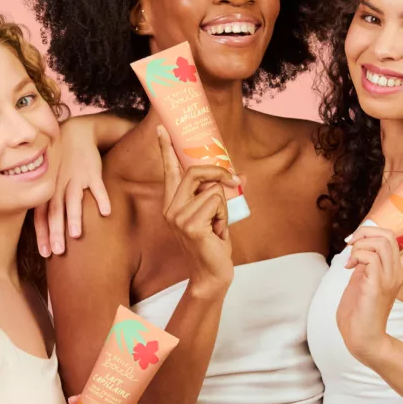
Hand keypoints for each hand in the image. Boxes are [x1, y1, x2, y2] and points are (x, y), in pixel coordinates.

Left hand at [34, 117, 111, 257]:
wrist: (76, 134)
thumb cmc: (60, 163)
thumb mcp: (48, 180)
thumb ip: (46, 202)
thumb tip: (44, 230)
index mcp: (47, 189)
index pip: (42, 215)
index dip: (43, 234)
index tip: (45, 253)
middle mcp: (59, 185)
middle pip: (56, 211)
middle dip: (56, 232)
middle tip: (58, 251)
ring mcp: (76, 178)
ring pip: (73, 199)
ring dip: (75, 217)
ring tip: (76, 235)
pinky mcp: (92, 171)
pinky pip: (98, 186)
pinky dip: (102, 198)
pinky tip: (106, 213)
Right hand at [158, 125, 236, 296]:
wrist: (212, 275)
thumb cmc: (213, 245)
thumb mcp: (219, 215)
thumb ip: (223, 195)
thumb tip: (241, 176)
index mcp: (173, 204)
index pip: (170, 170)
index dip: (166, 148)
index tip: (161, 128)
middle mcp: (171, 208)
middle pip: (195, 171)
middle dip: (219, 172)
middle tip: (235, 181)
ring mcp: (178, 217)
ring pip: (213, 190)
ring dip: (224, 207)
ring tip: (217, 226)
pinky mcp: (190, 225)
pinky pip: (217, 202)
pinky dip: (224, 215)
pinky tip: (217, 232)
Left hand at [336, 218, 402, 367]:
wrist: (361, 338)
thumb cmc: (359, 313)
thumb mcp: (362, 281)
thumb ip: (365, 264)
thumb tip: (359, 247)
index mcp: (397, 273)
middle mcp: (397, 274)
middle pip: (391, 236)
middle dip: (367, 231)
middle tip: (351, 243)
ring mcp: (389, 279)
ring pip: (381, 242)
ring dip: (359, 245)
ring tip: (349, 260)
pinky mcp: (378, 285)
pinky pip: (370, 256)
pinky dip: (356, 255)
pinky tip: (349, 267)